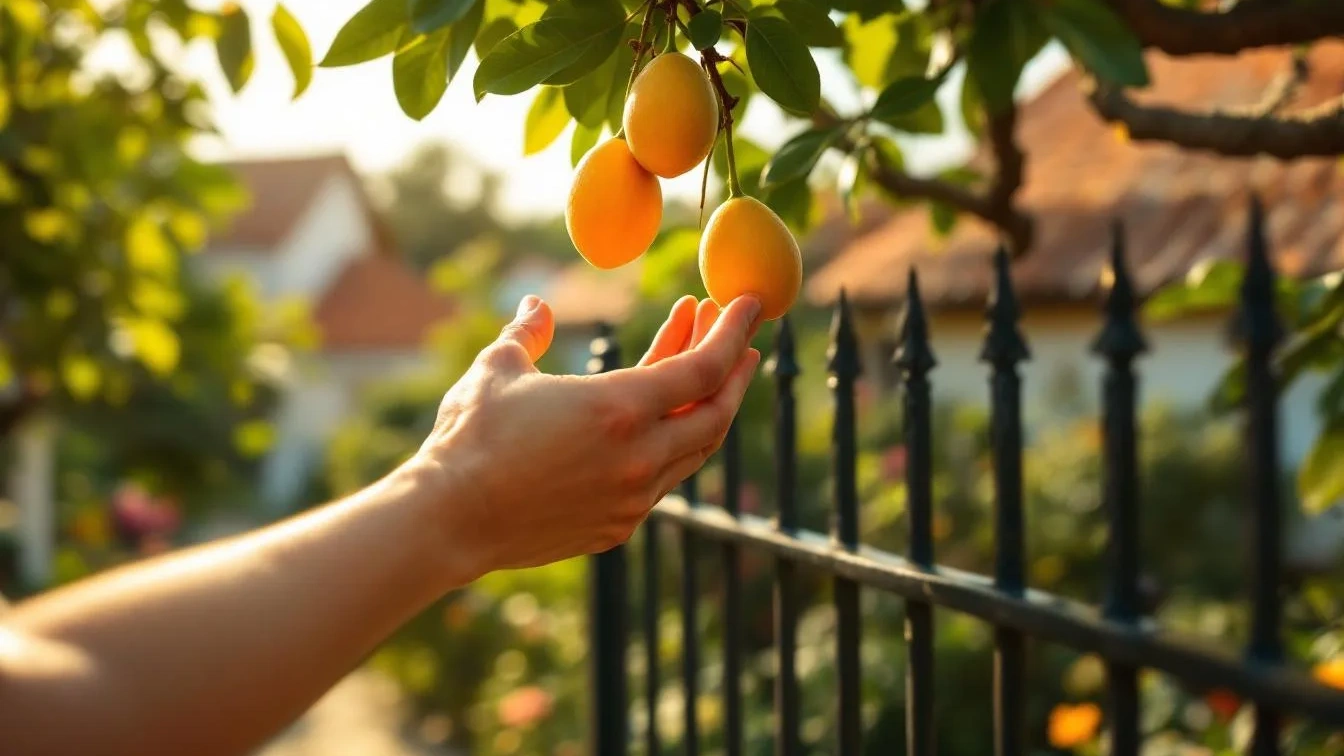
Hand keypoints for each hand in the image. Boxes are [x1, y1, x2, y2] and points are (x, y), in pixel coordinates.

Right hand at [413, 293, 760, 585]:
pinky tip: (660, 426)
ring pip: (693, 450)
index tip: (749, 305)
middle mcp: (639, 457)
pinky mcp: (617, 528)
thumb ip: (528, 332)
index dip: (731, 333)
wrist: (447, 520)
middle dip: (734, 373)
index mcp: (619, 409)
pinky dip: (671, 447)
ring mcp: (632, 499)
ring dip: (706, 409)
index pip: (703, 368)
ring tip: (707, 377)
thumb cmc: (469, 438)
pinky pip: (662, 482)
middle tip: (741, 341)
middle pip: (715, 412)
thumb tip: (537, 305)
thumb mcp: (498, 369)